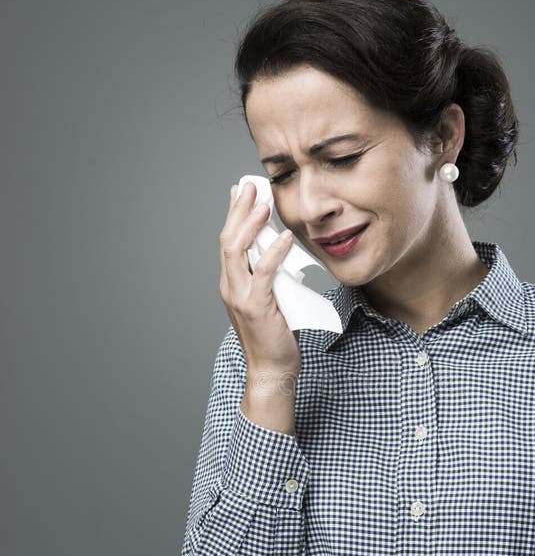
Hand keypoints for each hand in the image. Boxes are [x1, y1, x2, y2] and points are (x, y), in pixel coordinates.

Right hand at [219, 181, 300, 379]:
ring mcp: (240, 297)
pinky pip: (263, 273)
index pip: (228, 241)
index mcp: (231, 284)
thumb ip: (271, 277)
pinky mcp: (256, 307)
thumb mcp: (272, 299)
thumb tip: (284, 255)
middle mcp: (230, 287)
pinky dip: (274, 253)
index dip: (233, 215)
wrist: (272, 369)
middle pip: (228, 239)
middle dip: (239, 210)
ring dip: (250, 224)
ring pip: (237, 251)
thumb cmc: (276, 337)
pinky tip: (285, 237)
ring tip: (264, 204)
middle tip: (250, 186)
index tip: (242, 191)